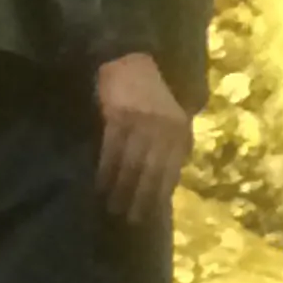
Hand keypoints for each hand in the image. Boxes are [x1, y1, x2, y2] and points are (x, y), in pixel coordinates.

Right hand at [95, 49, 191, 227]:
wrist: (132, 63)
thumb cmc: (154, 97)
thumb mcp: (175, 119)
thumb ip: (175, 148)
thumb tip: (168, 186)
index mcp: (181, 131)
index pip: (171, 171)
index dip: (159, 195)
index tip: (149, 216)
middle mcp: (164, 128)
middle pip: (151, 172)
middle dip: (140, 198)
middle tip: (129, 219)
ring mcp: (142, 122)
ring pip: (131, 164)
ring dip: (121, 189)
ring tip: (112, 207)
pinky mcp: (119, 116)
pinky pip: (112, 150)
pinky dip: (106, 171)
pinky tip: (101, 185)